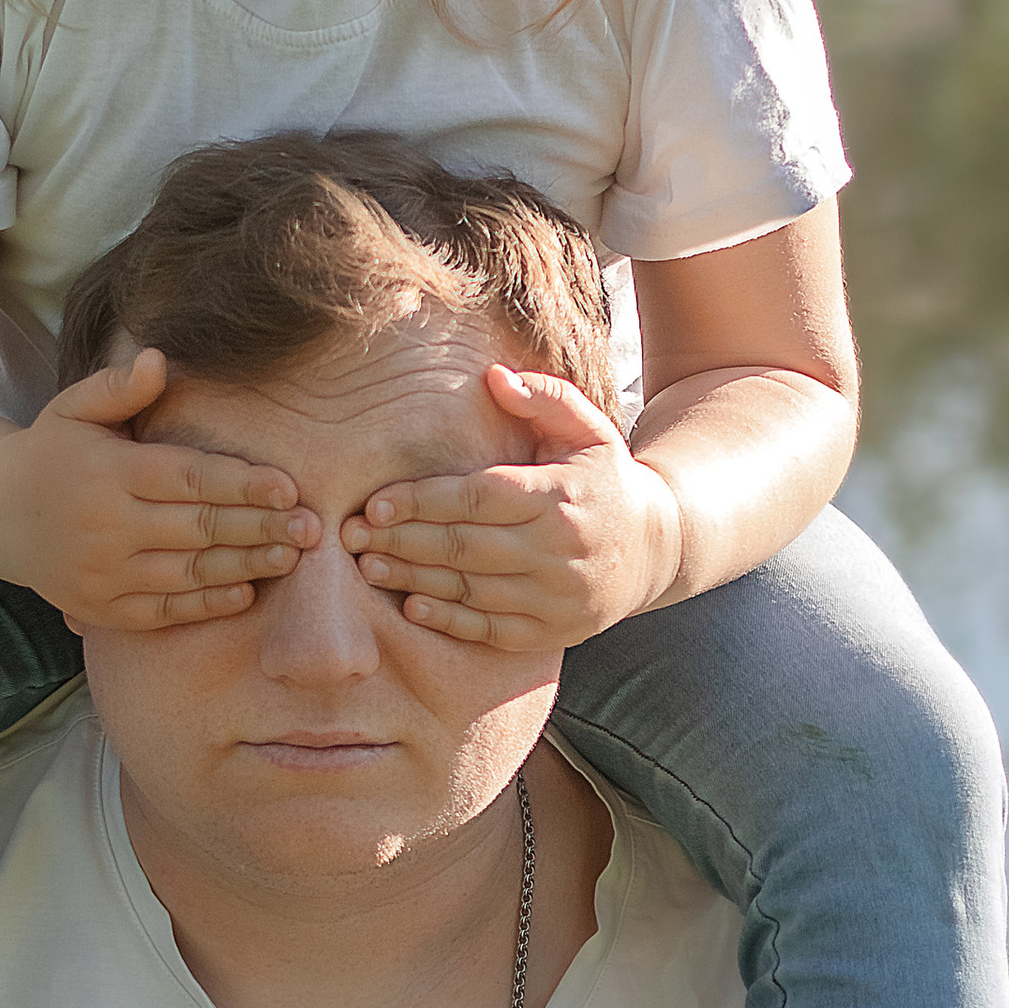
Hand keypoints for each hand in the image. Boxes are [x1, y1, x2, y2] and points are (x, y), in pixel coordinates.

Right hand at [0, 348, 318, 630]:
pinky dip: (206, 605)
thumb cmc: (52, 452)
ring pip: (188, 573)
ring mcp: (103, 574)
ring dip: (245, 566)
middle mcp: (106, 527)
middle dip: (259, 529)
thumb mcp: (74, 407)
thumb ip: (119, 386)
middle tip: (312, 528)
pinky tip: (245, 592)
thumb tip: (160, 359)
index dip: (241, 485)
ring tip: (292, 557)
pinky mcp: (103, 610)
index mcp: (107, 474)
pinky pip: (164, 612)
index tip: (289, 486)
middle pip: (198, 529)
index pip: (187, 479)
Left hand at [343, 363, 682, 650]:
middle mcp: (559, 549)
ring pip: (470, 590)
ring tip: (369, 567)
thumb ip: (544, 397)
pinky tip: (413, 606)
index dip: (421, 502)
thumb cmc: (604, 480)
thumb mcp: (588, 429)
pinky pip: (491, 629)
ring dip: (413, 580)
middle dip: (402, 542)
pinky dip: (450, 621)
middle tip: (351, 537)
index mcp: (560, 495)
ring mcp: (557, 595)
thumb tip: (493, 376)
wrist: (657, 548)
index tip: (374, 503)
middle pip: (464, 547)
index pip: (477, 498)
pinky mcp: (553, 631)